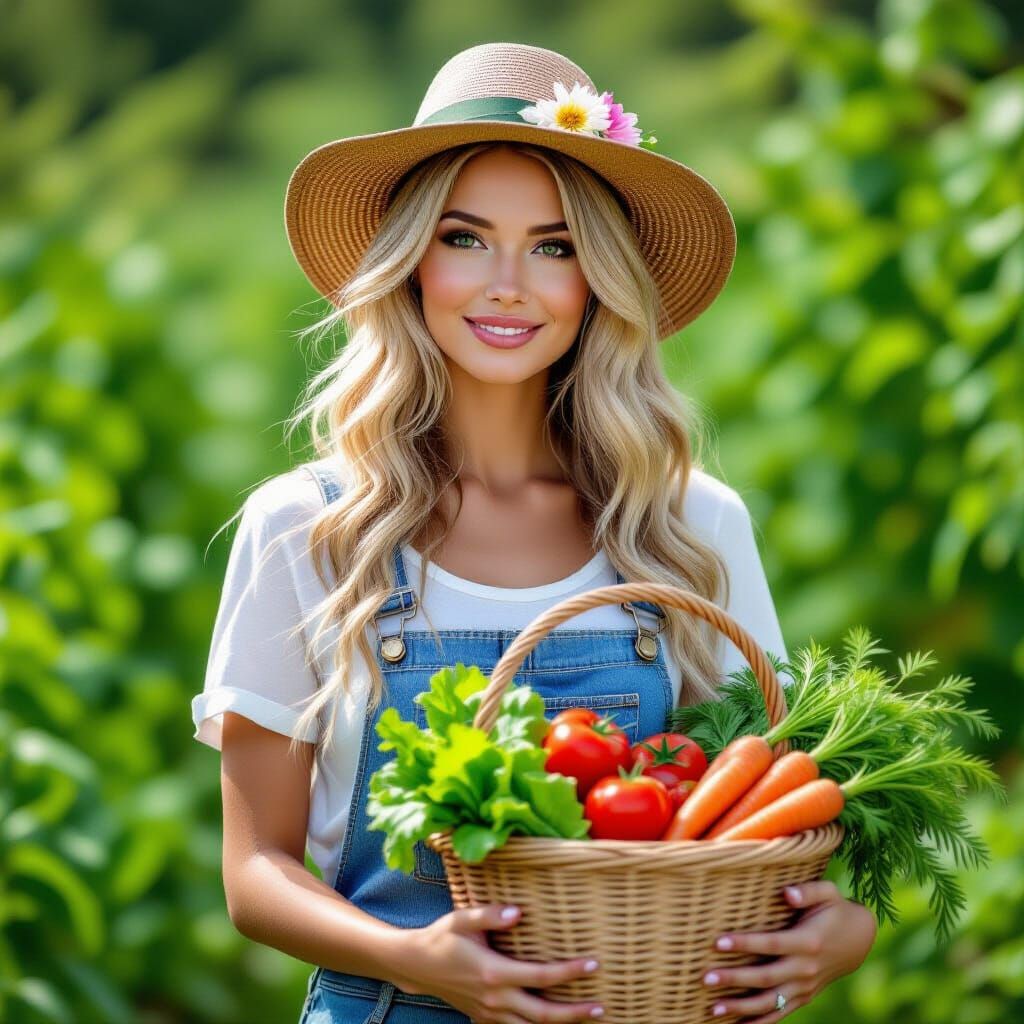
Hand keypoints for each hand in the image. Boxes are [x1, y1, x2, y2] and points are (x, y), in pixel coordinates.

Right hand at [397, 903, 604, 1022]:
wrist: (415, 965)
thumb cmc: (441, 937)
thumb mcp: (462, 919)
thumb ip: (490, 915)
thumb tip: (519, 911)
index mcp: (494, 972)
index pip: (541, 976)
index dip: (569, 972)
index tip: (593, 964)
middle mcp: (495, 998)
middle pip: (543, 1014)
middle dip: (575, 1013)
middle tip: (601, 1007)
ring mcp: (489, 1013)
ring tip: (587, 1018)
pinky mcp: (484, 1018)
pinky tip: (552, 1022)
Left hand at [702, 880, 876, 1021]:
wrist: (858, 939)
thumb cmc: (835, 909)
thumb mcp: (828, 892)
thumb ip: (807, 890)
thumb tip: (786, 893)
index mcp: (808, 941)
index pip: (771, 944)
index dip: (745, 944)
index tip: (717, 942)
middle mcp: (806, 968)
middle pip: (766, 977)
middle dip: (734, 979)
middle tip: (705, 978)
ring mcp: (805, 986)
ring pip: (770, 1002)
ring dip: (741, 1007)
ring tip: (712, 1008)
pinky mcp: (805, 996)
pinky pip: (781, 1013)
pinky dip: (760, 1022)